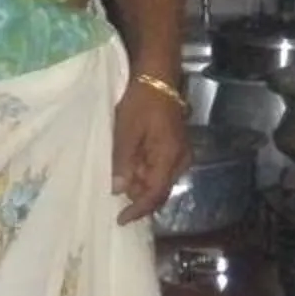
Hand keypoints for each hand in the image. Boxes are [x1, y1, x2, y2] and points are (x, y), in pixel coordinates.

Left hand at [111, 72, 188, 224]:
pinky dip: (144, 170)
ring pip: (158, 179)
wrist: (157, 76)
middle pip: (159, 189)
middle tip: (115, 194)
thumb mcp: (126, 132)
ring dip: (139, 182)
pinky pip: (160, 167)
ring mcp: (179, 153)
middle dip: (137, 196)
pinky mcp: (174, 145)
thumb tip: (119, 190)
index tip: (120, 219)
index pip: (154, 194)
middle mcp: (180, 160)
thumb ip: (123, 163)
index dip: (137, 210)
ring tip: (118, 176)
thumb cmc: (141, 101)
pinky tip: (128, 165)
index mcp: (169, 158)